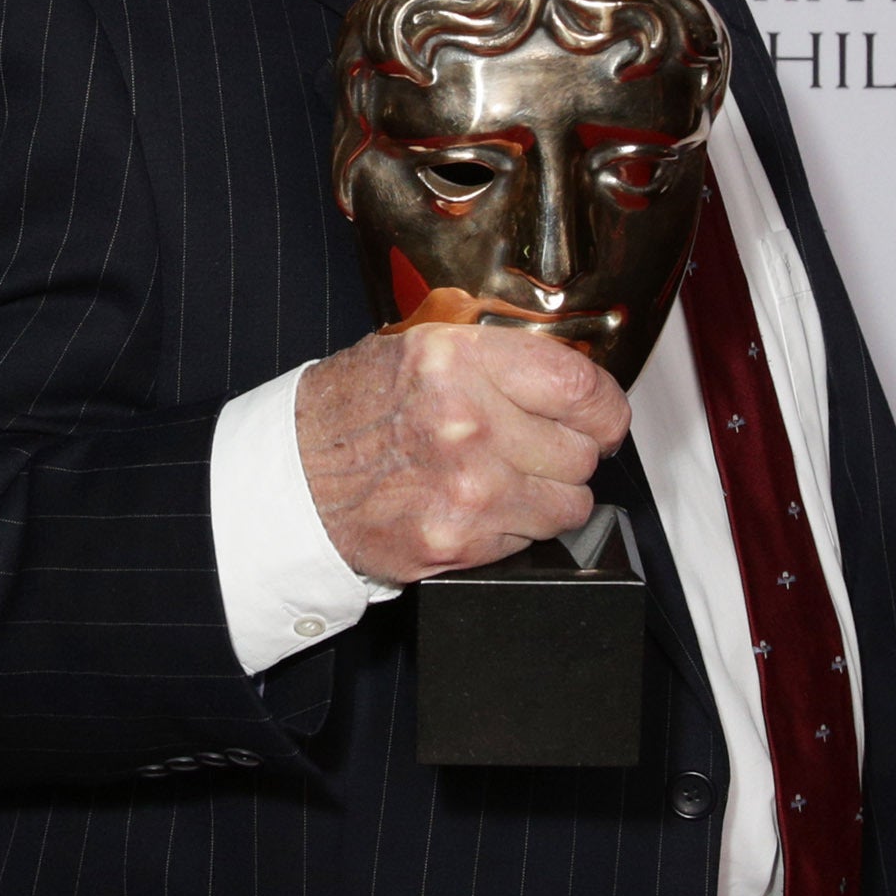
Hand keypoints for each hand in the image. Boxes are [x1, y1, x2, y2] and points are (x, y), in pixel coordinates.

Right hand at [293, 303, 630, 582]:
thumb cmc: (350, 413)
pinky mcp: (459, 543)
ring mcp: (467, 489)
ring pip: (569, 503)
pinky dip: (515, 528)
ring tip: (507, 481)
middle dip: (570, 452)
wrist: (291, 482)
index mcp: (457, 362)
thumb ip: (494, 360)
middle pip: (582, 450)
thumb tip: (570, 381)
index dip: (605, 406)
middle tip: (537, 449)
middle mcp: (467, 423)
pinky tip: (477, 508)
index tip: (602, 416)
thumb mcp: (415, 351)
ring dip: (550, 496)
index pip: (579, 385)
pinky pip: (530, 539)